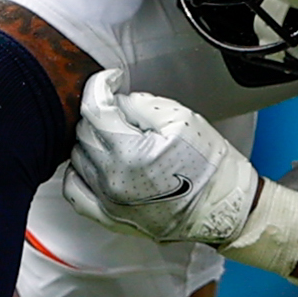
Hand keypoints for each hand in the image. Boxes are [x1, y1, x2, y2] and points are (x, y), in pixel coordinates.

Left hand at [64, 76, 263, 244]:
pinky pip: (74, 190)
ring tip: (120, 138)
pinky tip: (94, 162)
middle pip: (84, 131)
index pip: (95, 108)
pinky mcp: (108, 217)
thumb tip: (116, 100)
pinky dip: (78, 171)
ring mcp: (107, 201)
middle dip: (102, 113)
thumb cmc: (210, 168)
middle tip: (126, 112)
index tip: (111, 79)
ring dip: (93, 140)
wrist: (223, 209)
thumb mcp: (183, 120)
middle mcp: (112, 179)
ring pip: (78, 156)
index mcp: (130, 153)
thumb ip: (142, 104)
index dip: (101, 85)